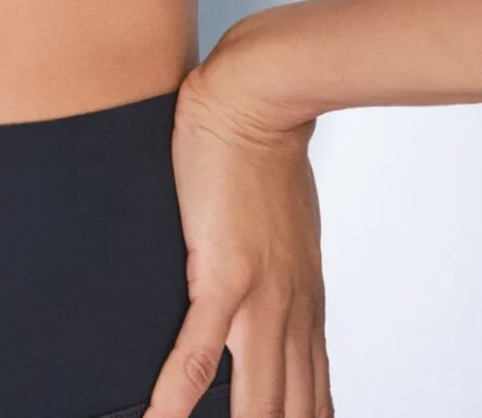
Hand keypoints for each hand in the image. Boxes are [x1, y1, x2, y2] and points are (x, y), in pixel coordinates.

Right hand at [144, 31, 333, 416]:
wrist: (257, 101)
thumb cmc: (265, 152)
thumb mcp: (285, 230)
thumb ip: (276, 270)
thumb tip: (254, 288)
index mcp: (304, 302)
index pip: (313, 394)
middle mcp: (292, 312)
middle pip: (293, 409)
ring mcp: (259, 298)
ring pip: (256, 400)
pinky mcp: (221, 275)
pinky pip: (195, 355)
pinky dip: (175, 397)